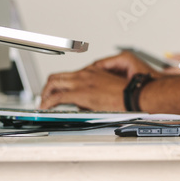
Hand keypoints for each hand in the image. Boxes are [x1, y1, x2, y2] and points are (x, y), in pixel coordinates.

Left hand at [40, 51, 155, 110]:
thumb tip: (85, 103)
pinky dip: (47, 102)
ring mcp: (82, 82)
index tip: (56, 92)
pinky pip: (57, 97)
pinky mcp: (80, 94)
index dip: (60, 85)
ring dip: (45, 93)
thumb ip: (95, 93)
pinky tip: (45, 108)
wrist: (136, 95)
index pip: (70, 75)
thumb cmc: (129, 93)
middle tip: (45, 97)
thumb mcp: (109, 89)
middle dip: (48, 87)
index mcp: (93, 72)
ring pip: (53, 82)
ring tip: (44, 103)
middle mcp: (85, 74)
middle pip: (57, 76)